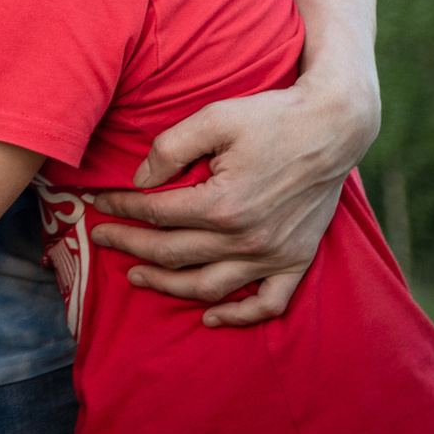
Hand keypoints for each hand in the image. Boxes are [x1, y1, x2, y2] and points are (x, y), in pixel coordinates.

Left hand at [86, 77, 373, 326]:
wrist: (334, 125)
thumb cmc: (272, 117)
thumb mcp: (214, 118)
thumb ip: (169, 148)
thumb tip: (140, 182)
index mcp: (222, 204)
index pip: (155, 213)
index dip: (121, 208)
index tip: (99, 202)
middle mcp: (247, 239)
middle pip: (171, 253)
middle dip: (128, 244)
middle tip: (100, 237)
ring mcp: (274, 254)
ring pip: (208, 286)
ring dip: (165, 285)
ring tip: (134, 274)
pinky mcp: (297, 259)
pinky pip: (267, 304)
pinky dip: (238, 316)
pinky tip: (209, 315)